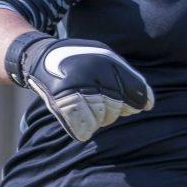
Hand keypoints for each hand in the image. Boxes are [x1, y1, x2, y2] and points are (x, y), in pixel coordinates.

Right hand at [6, 33, 153, 141]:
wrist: (38, 57)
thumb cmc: (78, 61)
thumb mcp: (105, 59)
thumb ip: (129, 79)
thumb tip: (149, 105)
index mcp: (107, 61)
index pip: (137, 94)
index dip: (133, 103)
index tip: (127, 105)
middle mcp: (94, 73)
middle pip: (117, 110)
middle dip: (110, 110)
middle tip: (95, 100)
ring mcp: (77, 86)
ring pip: (101, 119)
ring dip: (95, 119)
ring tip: (84, 105)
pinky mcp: (61, 100)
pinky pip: (83, 128)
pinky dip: (82, 129)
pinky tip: (80, 123)